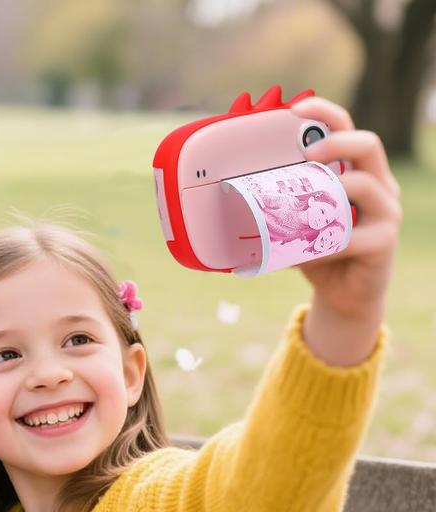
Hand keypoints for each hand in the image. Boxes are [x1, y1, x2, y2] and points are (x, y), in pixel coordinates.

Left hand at [290, 95, 400, 363]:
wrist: (344, 298)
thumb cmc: (320, 254)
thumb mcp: (298, 225)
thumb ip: (283, 208)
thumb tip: (231, 198)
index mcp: (358, 173)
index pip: (348, 129)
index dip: (325, 113)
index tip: (296, 108)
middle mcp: (380, 186)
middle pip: (368, 145)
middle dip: (335, 143)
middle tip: (306, 155)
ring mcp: (387, 213)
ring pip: (364, 187)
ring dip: (328, 195)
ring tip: (301, 211)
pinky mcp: (384, 242)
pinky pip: (351, 236)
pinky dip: (322, 245)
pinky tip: (302, 255)